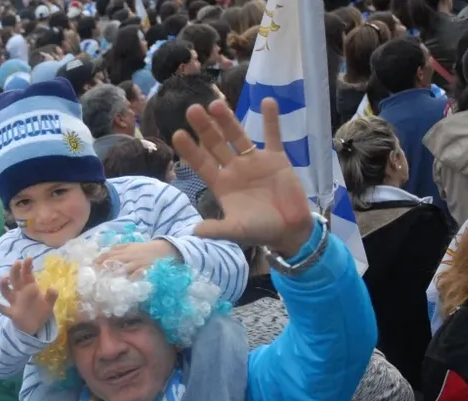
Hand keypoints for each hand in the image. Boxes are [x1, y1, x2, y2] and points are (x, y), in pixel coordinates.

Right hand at [0, 257, 57, 335]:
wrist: (35, 326)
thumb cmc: (40, 311)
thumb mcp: (49, 304)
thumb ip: (51, 296)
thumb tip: (53, 288)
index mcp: (29, 287)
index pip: (26, 275)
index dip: (27, 267)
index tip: (29, 258)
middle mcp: (19, 292)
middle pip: (15, 279)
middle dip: (15, 271)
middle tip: (17, 263)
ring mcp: (14, 302)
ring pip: (6, 292)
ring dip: (4, 285)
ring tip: (5, 278)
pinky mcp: (12, 313)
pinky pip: (3, 309)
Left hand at [96, 239, 178, 277]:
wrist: (164, 249)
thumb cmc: (145, 249)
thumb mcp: (131, 246)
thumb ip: (119, 248)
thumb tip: (104, 252)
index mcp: (125, 250)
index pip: (109, 254)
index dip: (99, 260)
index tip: (90, 266)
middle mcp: (129, 256)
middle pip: (114, 260)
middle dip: (104, 267)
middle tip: (94, 275)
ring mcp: (138, 263)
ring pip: (125, 267)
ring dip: (115, 273)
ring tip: (107, 280)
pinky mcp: (147, 269)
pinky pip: (139, 274)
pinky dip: (133, 278)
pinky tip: (127, 283)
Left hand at [172, 98, 313, 257]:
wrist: (289, 230)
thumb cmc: (259, 231)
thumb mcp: (236, 231)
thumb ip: (217, 229)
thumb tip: (194, 232)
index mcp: (221, 184)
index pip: (201, 163)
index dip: (190, 150)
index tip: (178, 134)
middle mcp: (234, 169)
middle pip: (215, 144)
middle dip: (204, 128)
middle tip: (192, 110)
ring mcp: (254, 162)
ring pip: (238, 136)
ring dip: (228, 120)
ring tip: (217, 104)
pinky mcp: (276, 159)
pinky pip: (273, 135)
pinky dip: (271, 120)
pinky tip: (267, 101)